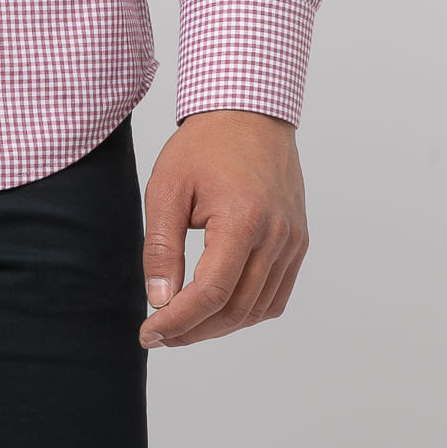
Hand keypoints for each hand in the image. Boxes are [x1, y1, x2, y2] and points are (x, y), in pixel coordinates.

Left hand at [140, 109, 308, 348]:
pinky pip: (276, 296)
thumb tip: (159, 300)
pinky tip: (218, 308)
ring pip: (257, 309)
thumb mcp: (167, 187)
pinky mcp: (298, 242)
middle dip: (193, 330)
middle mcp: (276, 237)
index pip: (210, 294)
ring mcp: (292, 242)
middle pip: (235, 310)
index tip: (149, 332)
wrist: (248, 113)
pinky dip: (247, 311)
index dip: (177, 321)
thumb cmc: (204, 146)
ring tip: (183, 324)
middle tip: (160, 334)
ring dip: (219, 326)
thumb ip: (161, 246)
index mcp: (243, 220)